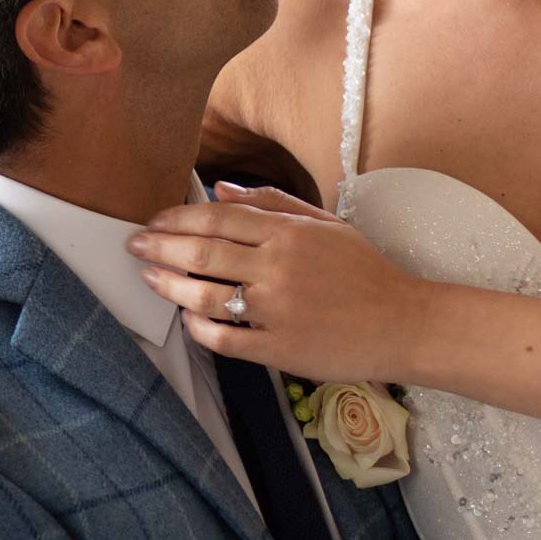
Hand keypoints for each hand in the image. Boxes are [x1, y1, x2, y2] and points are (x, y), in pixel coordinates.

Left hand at [124, 183, 429, 382]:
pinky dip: (199, 330)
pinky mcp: (280, 349)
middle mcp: (278, 268)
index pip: (216, 219)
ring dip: (169, 286)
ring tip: (149, 277)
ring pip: (205, 297)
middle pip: (202, 253)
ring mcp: (277, 311)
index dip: (176, 219)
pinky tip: (187, 321)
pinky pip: (225, 340)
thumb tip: (219, 189)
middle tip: (134, 246)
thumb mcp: (325, 224)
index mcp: (288, 234)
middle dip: (159, 247)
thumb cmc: (365, 271)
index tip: (153, 222)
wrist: (406, 324)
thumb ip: (271, 202)